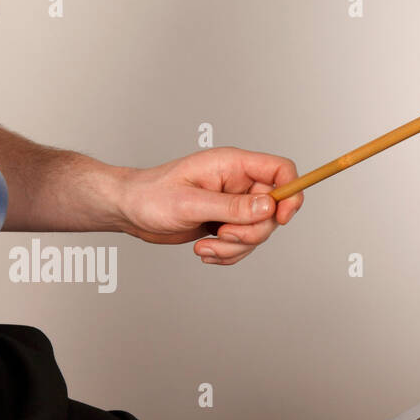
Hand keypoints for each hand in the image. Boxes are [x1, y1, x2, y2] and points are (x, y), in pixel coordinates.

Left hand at [114, 146, 303, 264]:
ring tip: (205, 245)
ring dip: (235, 247)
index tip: (279, 218)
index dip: (290, 193)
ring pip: (258, 232)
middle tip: (223, 234)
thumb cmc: (150, 196)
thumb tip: (269, 206)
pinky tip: (204, 249)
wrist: (129, 211)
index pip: (281, 170)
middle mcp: (237, 183)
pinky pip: (243, 245)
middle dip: (251, 232)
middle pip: (273, 210)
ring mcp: (233, 205)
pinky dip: (227, 254)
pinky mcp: (226, 223)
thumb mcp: (191, 203)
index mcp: (232, 165)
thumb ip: (232, 206)